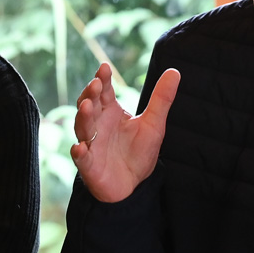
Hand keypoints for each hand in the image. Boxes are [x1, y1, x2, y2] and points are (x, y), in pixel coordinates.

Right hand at [71, 62, 179, 202]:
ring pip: (83, 128)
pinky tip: (80, 148)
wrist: (132, 184)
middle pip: (90, 105)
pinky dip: (79, 153)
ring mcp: (91, 144)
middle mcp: (98, 125)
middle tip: (96, 84)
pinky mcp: (90, 165)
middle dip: (90, 94)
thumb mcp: (154, 124)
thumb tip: (174, 71)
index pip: (104, 92)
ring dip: (83, 117)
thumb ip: (161, 99)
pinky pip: (82, 158)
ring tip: (86, 106)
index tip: (104, 68)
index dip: (103, 80)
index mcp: (111, 112)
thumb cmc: (138, 152)